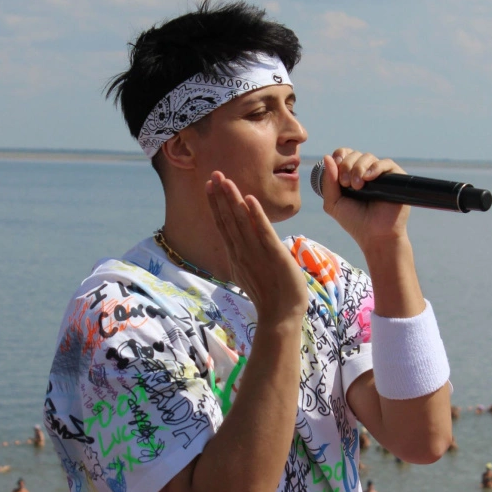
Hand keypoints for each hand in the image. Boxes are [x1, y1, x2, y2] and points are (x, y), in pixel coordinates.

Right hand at [206, 171, 307, 322]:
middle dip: (220, 196)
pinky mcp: (274, 256)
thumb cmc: (270, 296)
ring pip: (241, 222)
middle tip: (213, 174)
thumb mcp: (252, 272)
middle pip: (228, 220)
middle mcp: (242, 253)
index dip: (217, 204)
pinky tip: (249, 200)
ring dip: (233, 200)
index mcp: (237, 256)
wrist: (280, 317)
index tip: (210, 186)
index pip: (224, 225)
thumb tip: (242, 245)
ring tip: (226, 180)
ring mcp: (256, 255)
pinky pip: (263, 233)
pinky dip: (256, 216)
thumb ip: (245, 255)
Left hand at [318, 149, 411, 249]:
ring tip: (357, 187)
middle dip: (347, 166)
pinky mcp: (395, 178)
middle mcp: (365, 173)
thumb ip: (328, 182)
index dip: (339, 156)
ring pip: (368, 157)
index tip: (336, 166)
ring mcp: (380, 175)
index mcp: (350, 176)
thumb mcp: (333, 203)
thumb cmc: (354, 222)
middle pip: (354, 154)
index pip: (344, 155)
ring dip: (358, 168)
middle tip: (346, 184)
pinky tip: (368, 178)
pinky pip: (386, 163)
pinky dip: (375, 167)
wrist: (375, 236)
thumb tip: (327, 157)